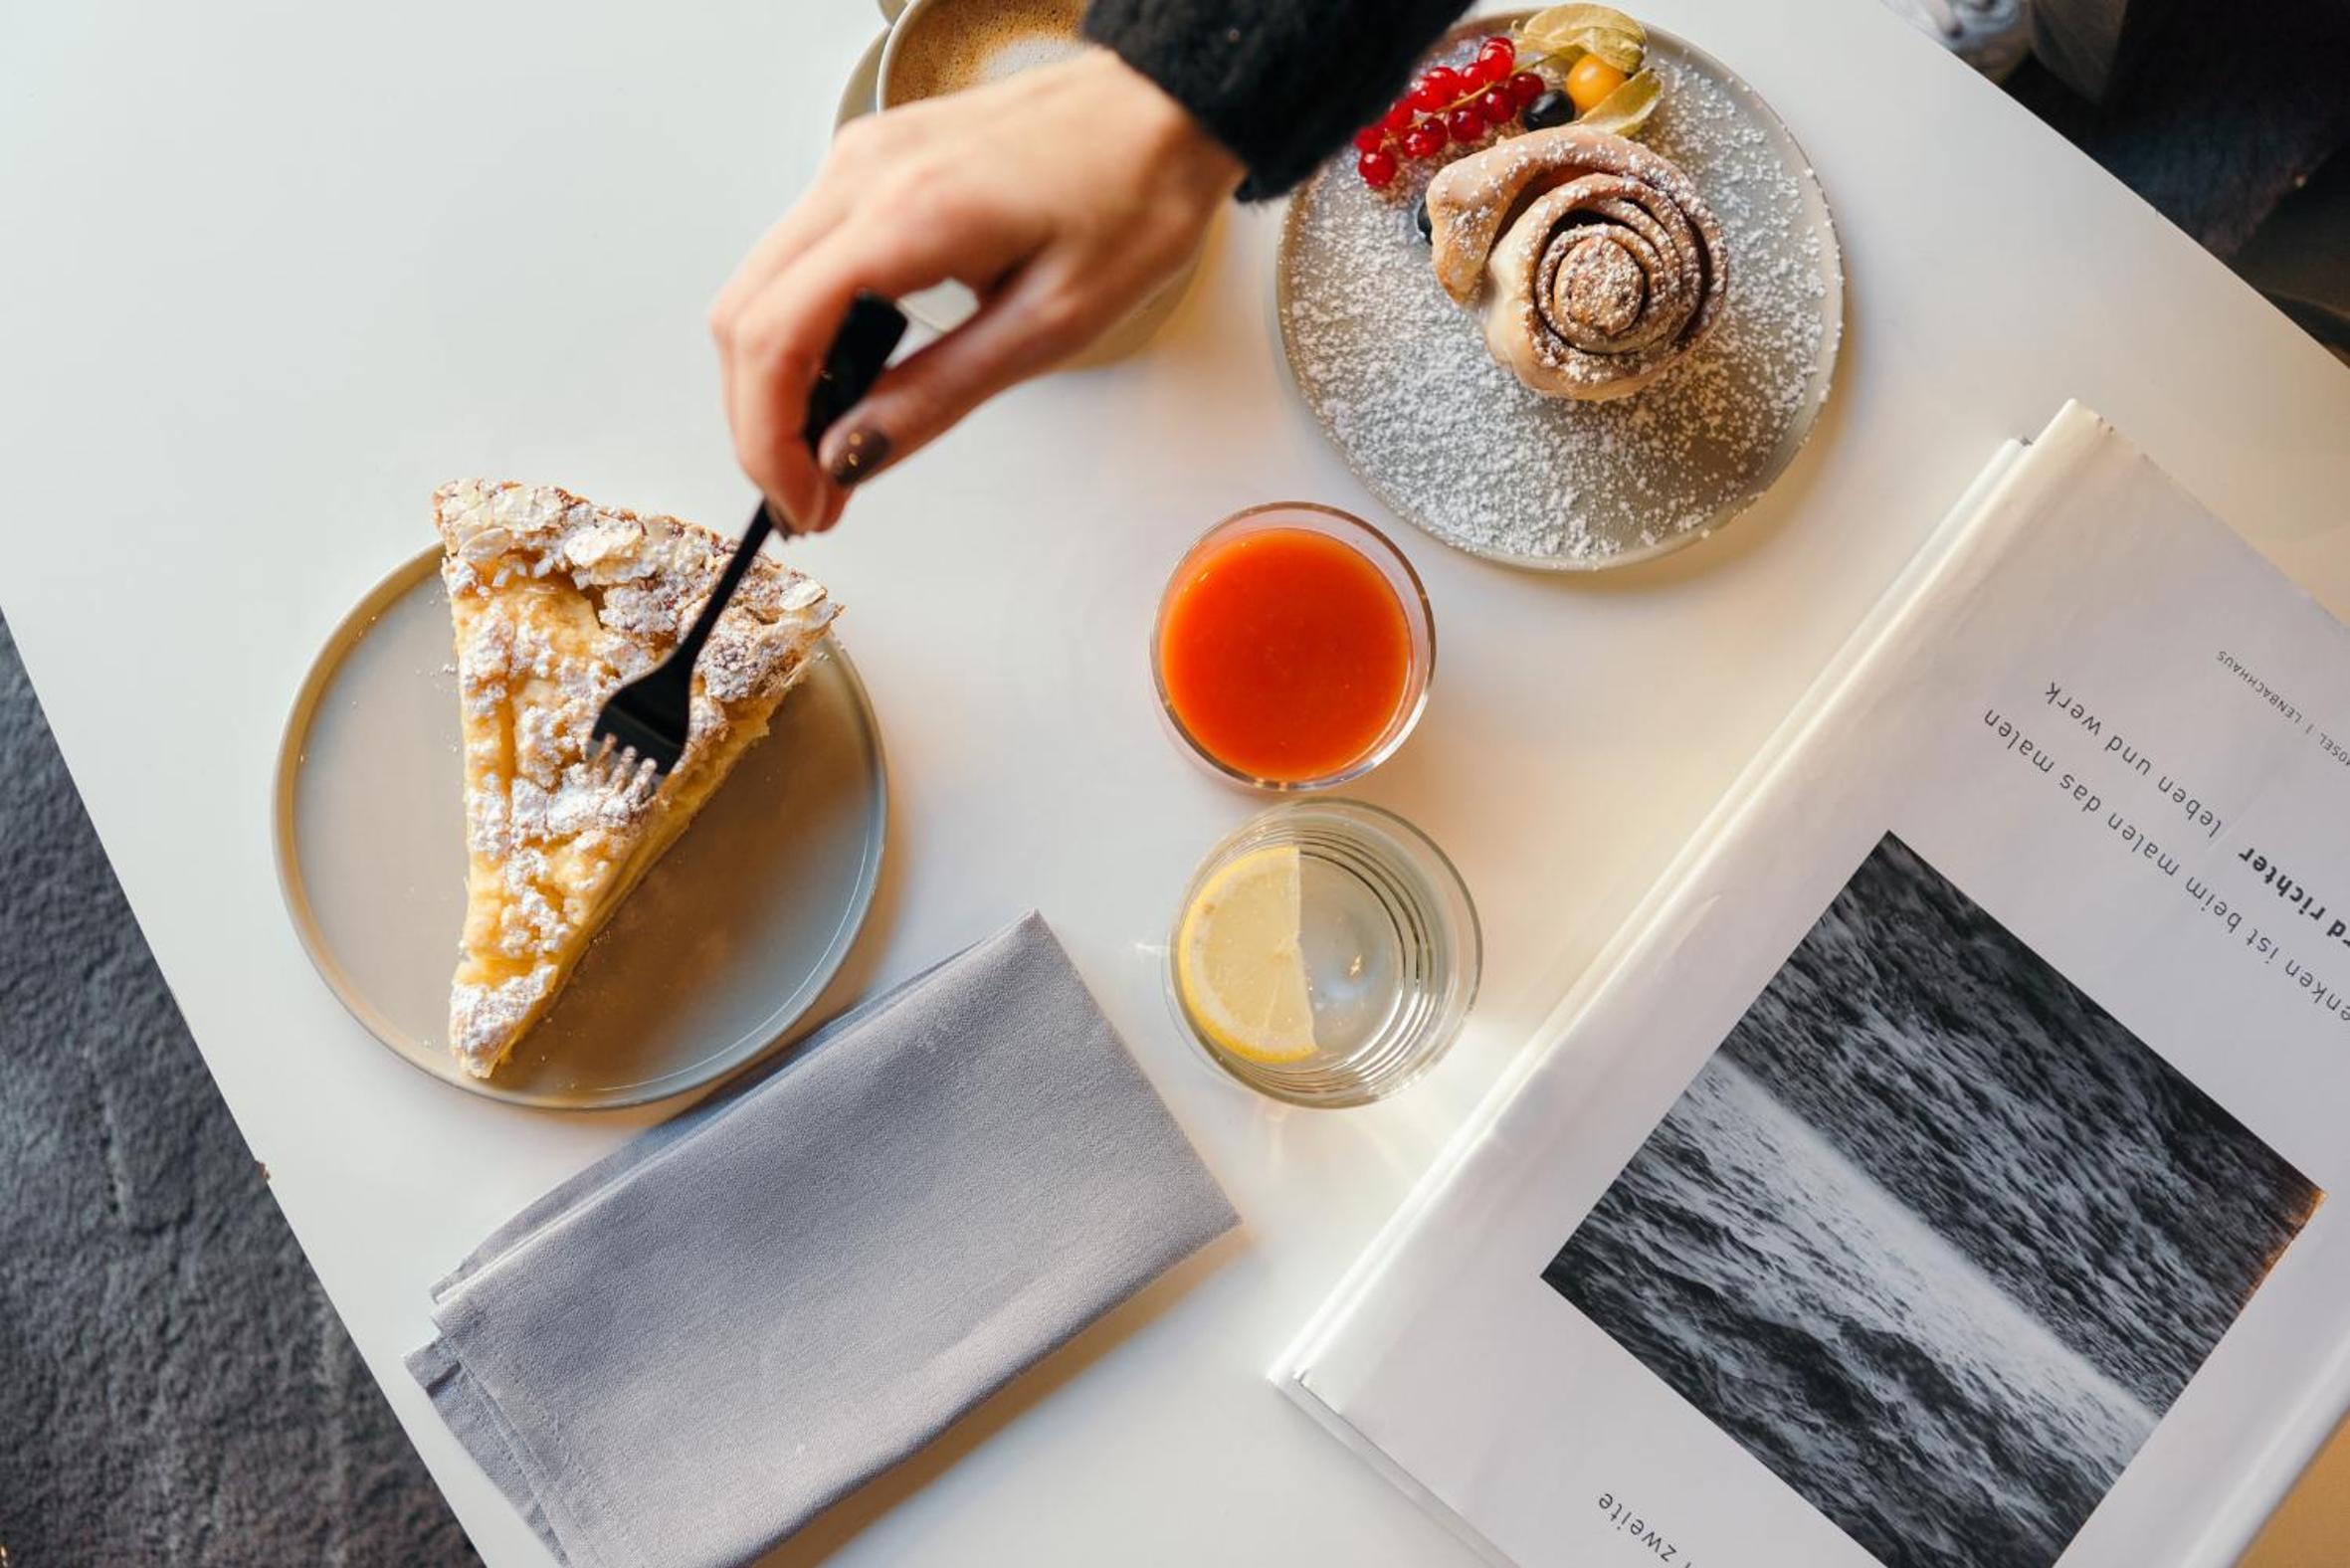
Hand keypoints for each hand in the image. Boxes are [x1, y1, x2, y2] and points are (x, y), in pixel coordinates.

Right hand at [712, 49, 1243, 531]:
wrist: (1163, 108)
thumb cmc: (1134, 198)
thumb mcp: (1051, 324)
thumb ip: (938, 394)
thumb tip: (850, 457)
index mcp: (908, 217)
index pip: (774, 340)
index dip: (767, 441)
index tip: (801, 505)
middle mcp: (860, 175)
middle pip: (743, 318)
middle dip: (759, 425)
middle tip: (810, 498)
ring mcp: (856, 160)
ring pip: (757, 288)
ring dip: (773, 382)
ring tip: (826, 454)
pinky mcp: (868, 163)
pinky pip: (796, 257)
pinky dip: (800, 332)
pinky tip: (844, 383)